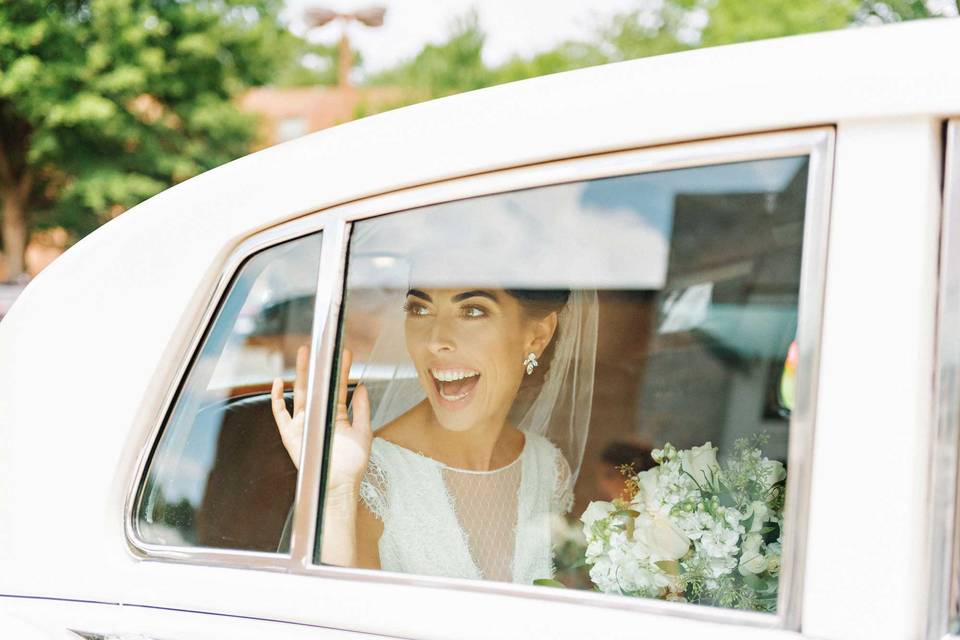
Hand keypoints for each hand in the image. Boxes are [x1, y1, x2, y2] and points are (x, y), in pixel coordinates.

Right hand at [271, 347, 371, 493]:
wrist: (339, 484)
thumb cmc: (352, 463)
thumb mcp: (364, 432)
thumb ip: (363, 409)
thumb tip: (362, 386)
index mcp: (336, 416)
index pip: (338, 388)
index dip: (341, 371)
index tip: (344, 353)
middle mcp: (318, 417)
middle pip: (317, 386)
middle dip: (317, 366)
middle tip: (320, 346)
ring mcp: (303, 424)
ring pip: (300, 394)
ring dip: (300, 374)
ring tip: (303, 354)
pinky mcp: (291, 434)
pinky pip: (280, 414)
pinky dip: (277, 399)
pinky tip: (277, 383)